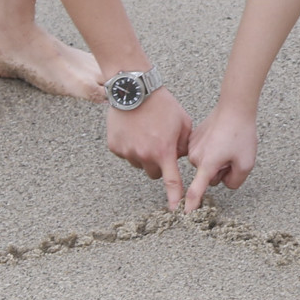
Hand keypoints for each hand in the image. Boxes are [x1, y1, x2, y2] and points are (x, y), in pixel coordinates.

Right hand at [105, 88, 194, 208]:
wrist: (135, 88)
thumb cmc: (161, 104)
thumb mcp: (183, 122)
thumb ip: (184, 144)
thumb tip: (182, 157)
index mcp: (164, 151)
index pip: (172, 181)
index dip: (174, 197)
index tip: (176, 210)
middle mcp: (144, 155)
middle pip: (154, 173)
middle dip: (158, 164)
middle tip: (160, 146)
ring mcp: (127, 151)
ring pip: (139, 163)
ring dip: (143, 155)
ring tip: (146, 133)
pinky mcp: (115, 146)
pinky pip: (125, 154)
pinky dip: (130, 146)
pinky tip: (134, 130)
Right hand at [183, 103, 258, 211]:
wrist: (234, 108)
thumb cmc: (241, 134)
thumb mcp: (246, 163)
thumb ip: (235, 181)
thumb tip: (226, 183)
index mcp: (207, 164)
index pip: (196, 190)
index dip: (191, 204)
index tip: (184, 213)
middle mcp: (195, 157)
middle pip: (208, 177)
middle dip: (220, 171)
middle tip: (232, 156)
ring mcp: (192, 147)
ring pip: (205, 165)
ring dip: (216, 160)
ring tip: (228, 145)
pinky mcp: (193, 139)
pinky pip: (202, 153)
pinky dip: (212, 150)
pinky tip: (221, 139)